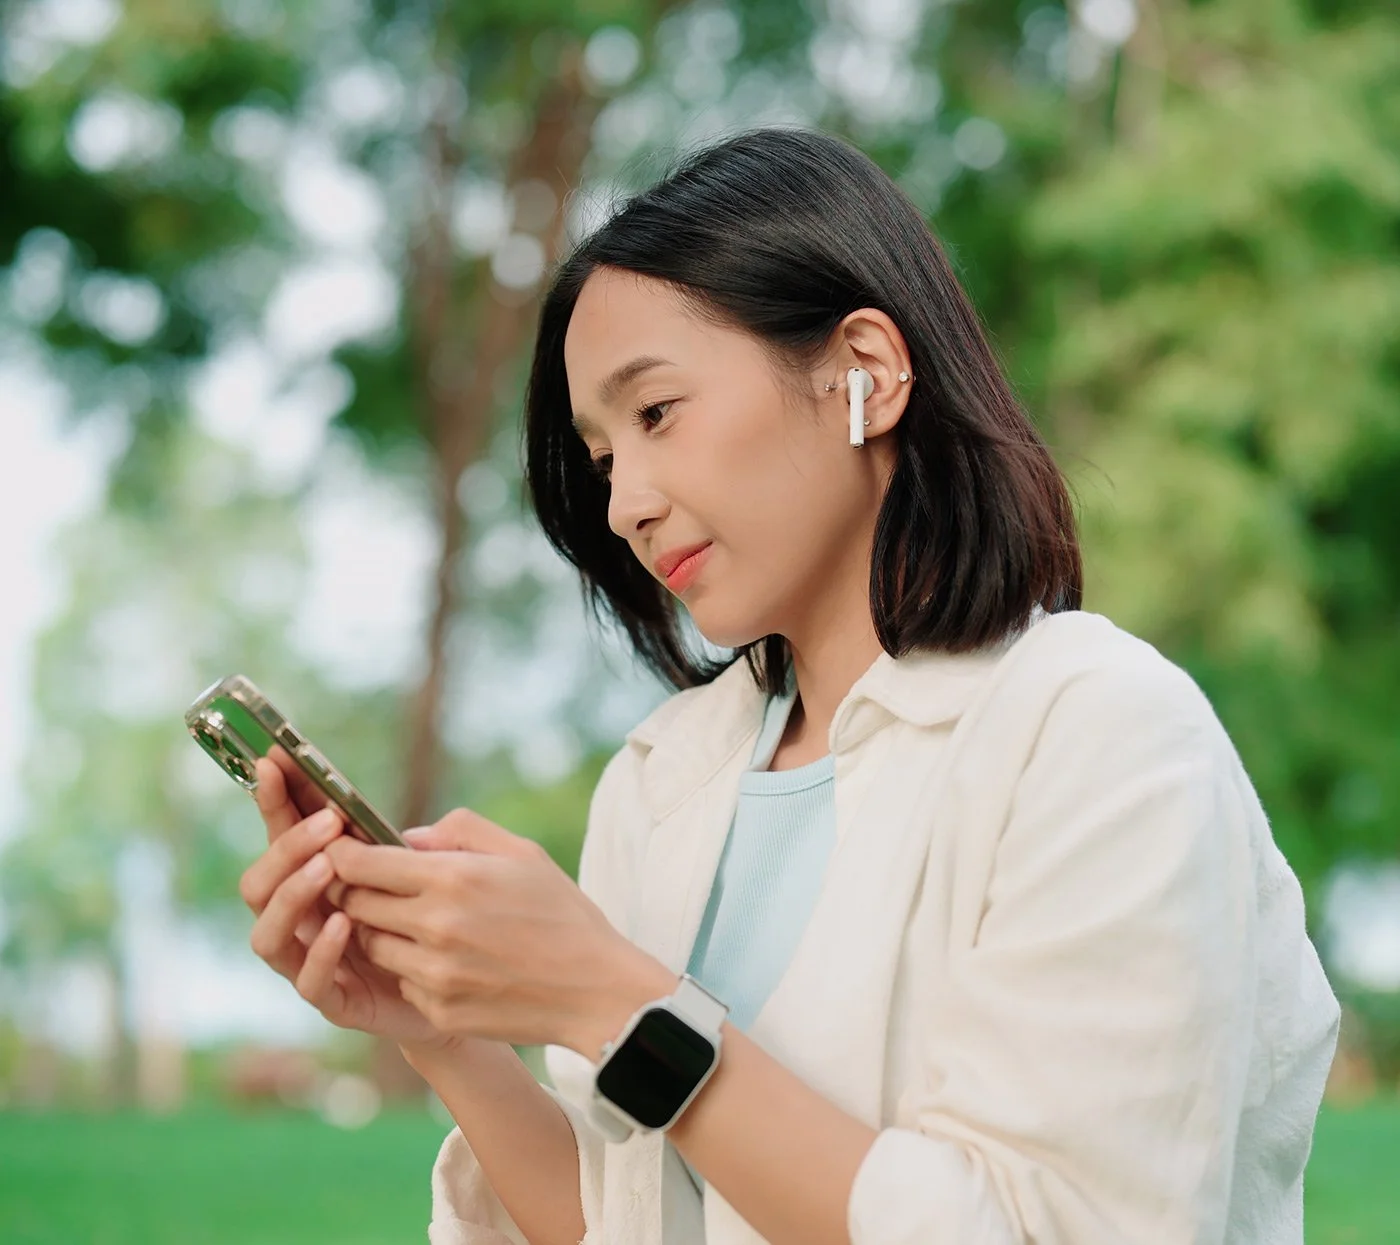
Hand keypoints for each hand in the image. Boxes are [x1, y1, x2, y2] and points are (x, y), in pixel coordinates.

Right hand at [238, 754, 457, 1053]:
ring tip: (328, 868)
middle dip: (286, 849)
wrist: (464, 985)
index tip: (273, 762)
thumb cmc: (439, 917)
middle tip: (328, 824)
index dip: (273, 800)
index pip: (280, 835)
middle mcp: (302, 921)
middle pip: (258, 883)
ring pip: (267, 934)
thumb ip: (391, 841)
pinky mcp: (335, 1002)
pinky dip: (322, 951)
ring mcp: (310, 962)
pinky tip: (345, 923)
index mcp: (316, 880)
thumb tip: (357, 810)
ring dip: (293, 896)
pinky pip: (308, 981)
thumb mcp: (422, 868)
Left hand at [326, 808, 675, 1056]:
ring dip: (383, 932)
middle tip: (374, 886)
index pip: (361, 863)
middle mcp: (435, 926)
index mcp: (452, 878)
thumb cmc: (562, 913)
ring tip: (416, 923)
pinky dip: (412, 968)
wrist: (595, 990)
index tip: (343, 852)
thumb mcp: (522, 852)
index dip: (342, 855)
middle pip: (355, 904)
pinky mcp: (437, 1009)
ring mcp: (433, 973)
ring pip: (372, 946)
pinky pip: (401, 981)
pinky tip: (447, 960)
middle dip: (357, 892)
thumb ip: (461, 829)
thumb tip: (407, 839)